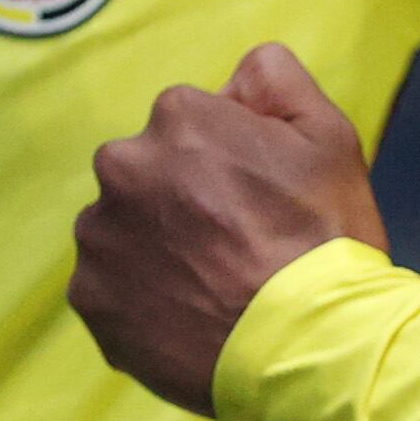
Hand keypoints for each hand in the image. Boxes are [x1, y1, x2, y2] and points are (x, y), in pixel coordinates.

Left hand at [71, 43, 387, 415]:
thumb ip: (276, 79)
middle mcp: (122, 166)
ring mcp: (100, 236)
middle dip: (177, 199)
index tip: (253, 199)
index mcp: (177, 118)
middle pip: (146, 174)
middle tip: (230, 245)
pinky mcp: (90, 298)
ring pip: (121, 229)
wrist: (312, 348)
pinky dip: (137, 300)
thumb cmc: (326, 238)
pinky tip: (185, 317)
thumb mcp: (329, 135)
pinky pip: (108, 288)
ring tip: (207, 287)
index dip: (224, 160)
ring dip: (152, 248)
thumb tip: (238, 72)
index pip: (188, 125)